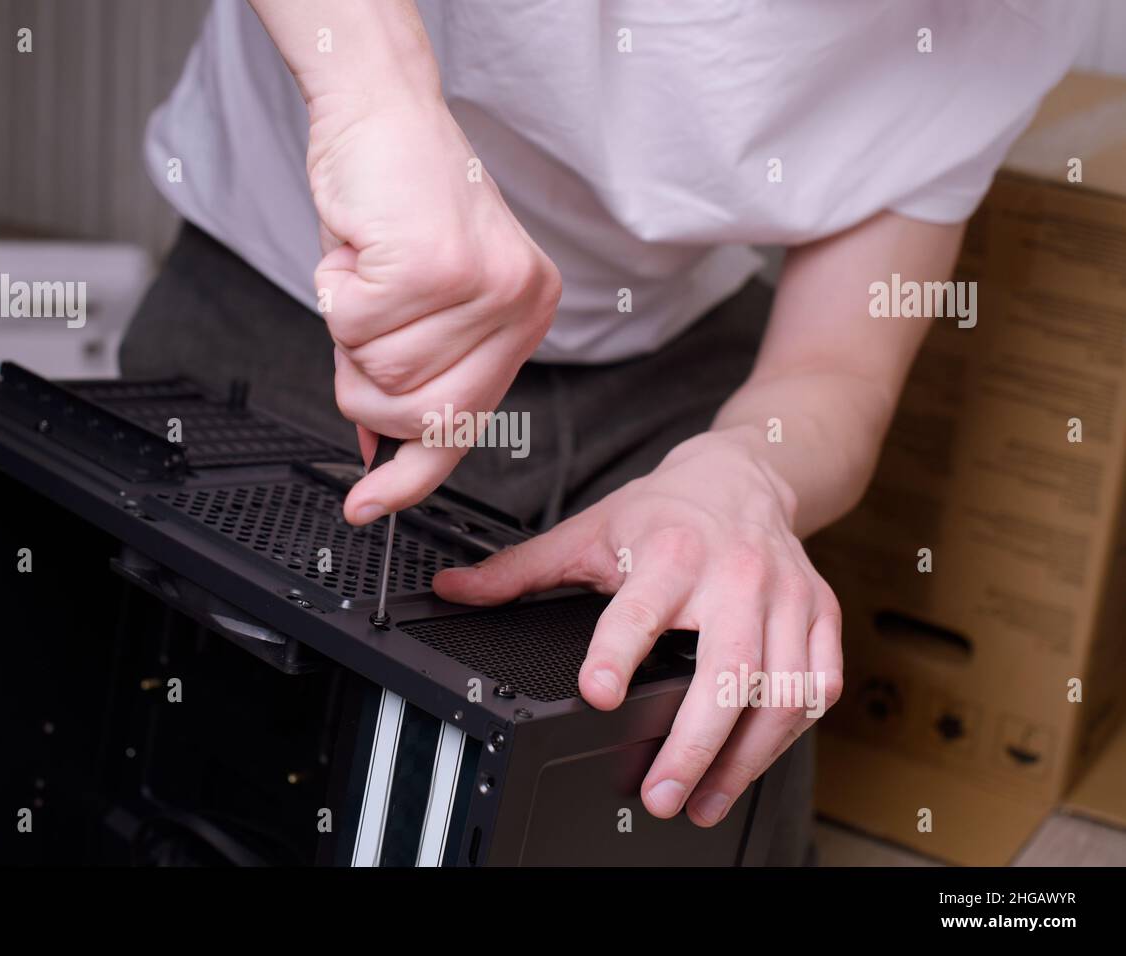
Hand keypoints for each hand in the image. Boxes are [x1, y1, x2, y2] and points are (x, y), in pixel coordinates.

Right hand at [305, 89, 560, 521]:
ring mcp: (481, 287)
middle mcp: (517, 304)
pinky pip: (353, 326)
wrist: (381, 110)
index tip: (371, 505)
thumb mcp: (420, 299)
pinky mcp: (436, 266)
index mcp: (524, 315)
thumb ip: (413, 373)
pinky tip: (358, 250)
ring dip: (348, 328)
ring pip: (381, 371)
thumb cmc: (398, 198)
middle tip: (360, 322)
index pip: (468, 426)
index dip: (413, 476)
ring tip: (366, 270)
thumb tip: (379, 447)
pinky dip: (334, 291)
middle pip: (419, 414)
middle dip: (364, 384)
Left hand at [432, 427, 842, 825]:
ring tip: (703, 802)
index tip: (598, 693)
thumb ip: (521, 570)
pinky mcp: (822, 614)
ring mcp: (787, 595)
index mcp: (670, 551)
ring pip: (780, 691)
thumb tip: (452, 590)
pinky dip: (790, 733)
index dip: (619, 651)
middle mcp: (735, 573)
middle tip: (660, 796)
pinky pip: (818, 686)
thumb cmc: (663, 511)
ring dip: (743, 758)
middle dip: (694, 743)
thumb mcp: (588, 531)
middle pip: (728, 669)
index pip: (642, 608)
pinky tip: (753, 760)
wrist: (743, 474)